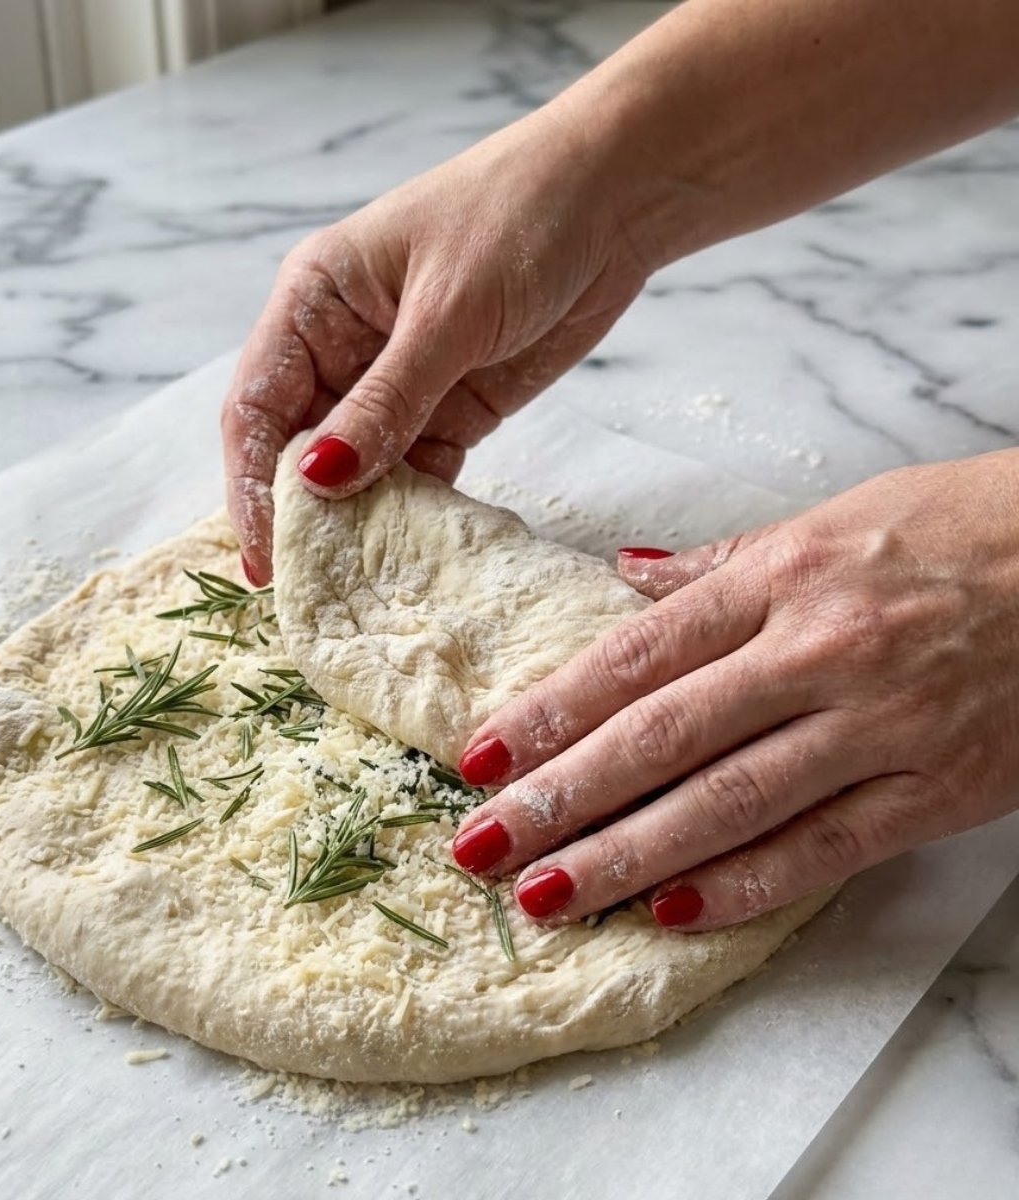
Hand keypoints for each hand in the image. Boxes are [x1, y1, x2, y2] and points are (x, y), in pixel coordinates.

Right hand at [220, 103, 652, 584]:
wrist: (616, 199)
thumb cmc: (519, 218)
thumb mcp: (446, 313)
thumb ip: (386, 401)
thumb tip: (319, 480)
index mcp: (314, 302)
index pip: (258, 405)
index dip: (250, 483)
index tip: (264, 555)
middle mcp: (343, 346)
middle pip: (299, 445)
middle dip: (301, 513)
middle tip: (308, 585)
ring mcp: (398, 381)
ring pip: (358, 467)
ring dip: (357, 521)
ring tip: (356, 585)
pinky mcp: (452, 408)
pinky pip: (417, 471)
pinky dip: (413, 510)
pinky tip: (412, 554)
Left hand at [451, 451, 1018, 929]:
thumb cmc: (956, 528)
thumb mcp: (828, 522)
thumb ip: (719, 562)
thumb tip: (623, 577)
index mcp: (781, 580)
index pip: (636, 656)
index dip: (550, 711)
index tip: (481, 755)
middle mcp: (818, 652)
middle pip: (663, 736)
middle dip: (562, 796)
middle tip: (482, 844)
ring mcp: (881, 724)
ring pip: (732, 803)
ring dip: (629, 856)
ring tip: (548, 895)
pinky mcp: (941, 786)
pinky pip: (828, 847)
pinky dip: (746, 885)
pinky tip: (671, 912)